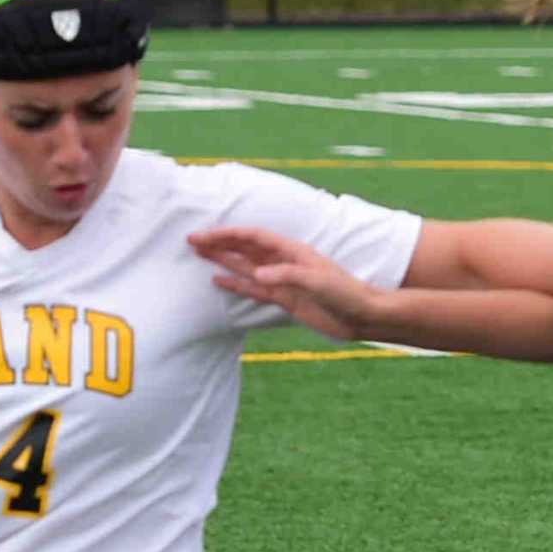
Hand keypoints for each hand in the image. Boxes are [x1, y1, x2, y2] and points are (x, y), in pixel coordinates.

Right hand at [187, 226, 385, 340]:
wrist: (361, 316)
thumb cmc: (346, 293)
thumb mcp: (318, 281)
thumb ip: (287, 275)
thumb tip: (257, 274)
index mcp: (292, 250)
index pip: (253, 237)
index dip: (227, 235)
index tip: (204, 236)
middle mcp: (284, 262)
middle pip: (245, 248)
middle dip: (219, 243)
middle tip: (191, 240)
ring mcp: (282, 280)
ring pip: (245, 266)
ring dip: (223, 259)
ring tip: (199, 254)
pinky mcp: (283, 299)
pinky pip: (253, 289)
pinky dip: (235, 284)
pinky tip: (218, 280)